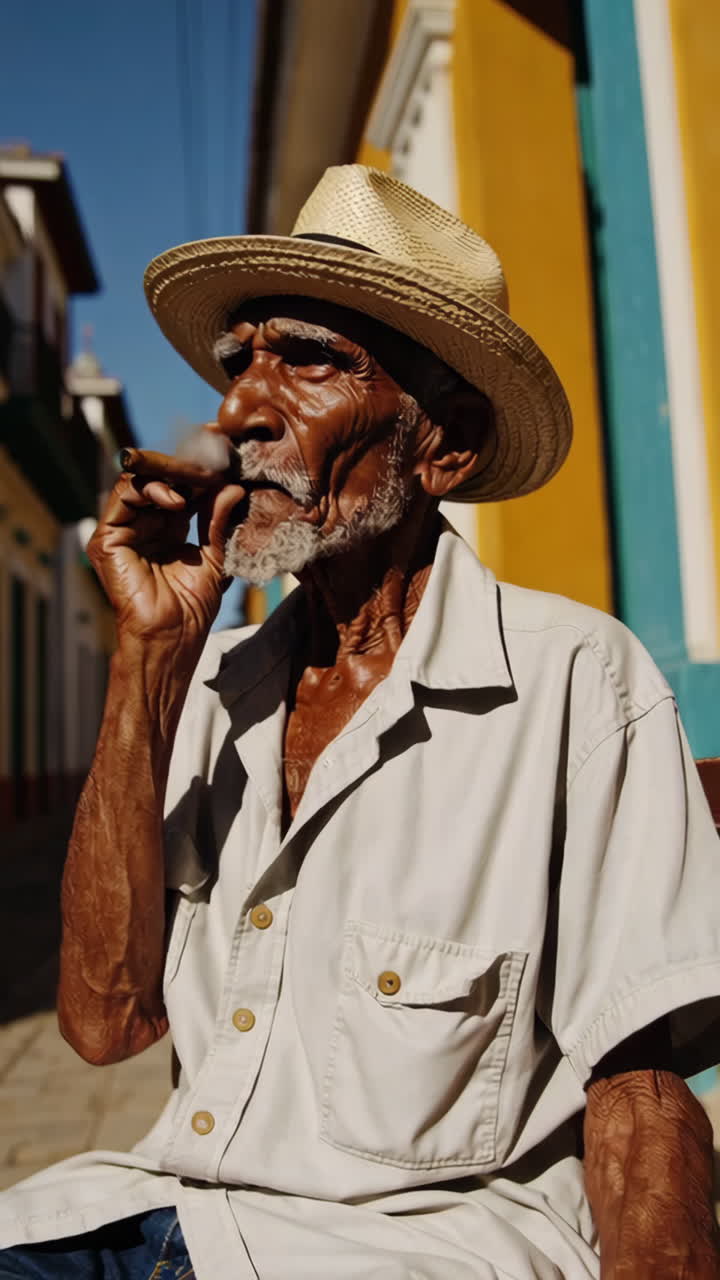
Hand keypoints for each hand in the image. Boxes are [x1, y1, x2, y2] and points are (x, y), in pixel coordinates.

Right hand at [88, 453, 243, 649]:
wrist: (172, 635)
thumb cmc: (192, 606)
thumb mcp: (214, 556)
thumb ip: (217, 521)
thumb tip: (233, 487)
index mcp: (167, 529)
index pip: (179, 488)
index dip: (199, 476)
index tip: (225, 467)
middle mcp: (143, 525)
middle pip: (158, 479)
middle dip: (185, 468)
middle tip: (211, 464)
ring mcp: (122, 530)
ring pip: (139, 480)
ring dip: (170, 475)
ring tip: (196, 482)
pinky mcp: (106, 537)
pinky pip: (123, 496)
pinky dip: (150, 489)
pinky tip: (177, 500)